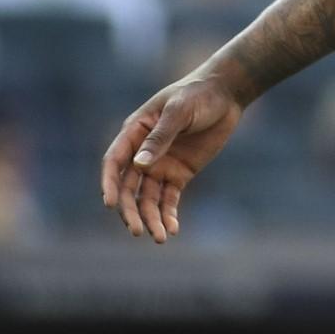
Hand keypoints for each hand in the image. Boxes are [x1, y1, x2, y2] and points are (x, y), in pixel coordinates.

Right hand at [99, 73, 244, 243]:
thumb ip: (159, 138)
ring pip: (148, 198)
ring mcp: (161, 165)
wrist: (225, 95)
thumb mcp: (178, 112)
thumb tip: (139, 166)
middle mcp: (143, 153)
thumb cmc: (197, 95)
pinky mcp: (179, 174)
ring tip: (160, 238)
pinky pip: (170, 199)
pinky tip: (173, 229)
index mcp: (135, 132)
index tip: (109, 204)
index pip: (114, 162)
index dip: (109, 184)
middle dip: (130, 211)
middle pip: (129, 187)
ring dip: (151, 218)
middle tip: (137, 231)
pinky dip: (169, 214)